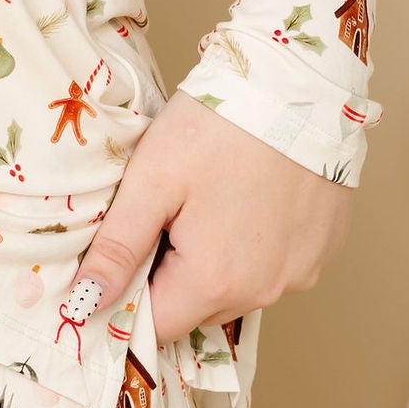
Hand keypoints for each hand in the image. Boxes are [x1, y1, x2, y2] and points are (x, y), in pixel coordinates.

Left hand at [64, 86, 353, 344]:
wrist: (298, 83)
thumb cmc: (218, 125)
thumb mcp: (152, 179)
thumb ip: (117, 248)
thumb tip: (84, 304)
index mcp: (215, 281)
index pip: (155, 324)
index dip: (130, 294)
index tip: (125, 250)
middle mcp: (265, 292)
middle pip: (197, 308)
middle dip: (172, 274)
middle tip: (167, 213)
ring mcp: (302, 273)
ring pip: (238, 289)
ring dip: (215, 263)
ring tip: (209, 201)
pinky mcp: (324, 250)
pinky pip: (276, 267)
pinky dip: (256, 247)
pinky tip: (248, 200)